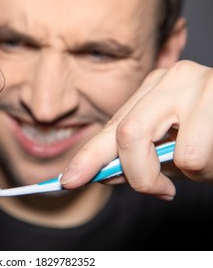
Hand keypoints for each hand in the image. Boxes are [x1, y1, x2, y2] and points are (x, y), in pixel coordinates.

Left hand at [61, 60, 212, 200]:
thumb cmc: (211, 135)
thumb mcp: (170, 147)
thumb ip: (137, 157)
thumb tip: (104, 174)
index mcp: (153, 89)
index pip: (110, 127)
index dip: (88, 158)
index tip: (68, 181)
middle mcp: (171, 78)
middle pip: (126, 134)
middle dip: (136, 173)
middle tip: (157, 189)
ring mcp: (199, 84)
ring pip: (166, 149)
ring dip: (186, 172)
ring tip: (204, 161)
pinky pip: (197, 154)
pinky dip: (206, 169)